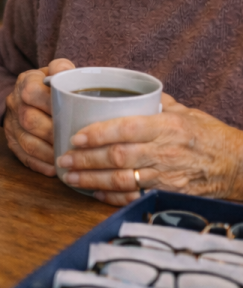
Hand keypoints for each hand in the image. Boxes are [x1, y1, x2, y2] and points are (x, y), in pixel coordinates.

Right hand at [4, 58, 74, 175]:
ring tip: (67, 158)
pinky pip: (23, 156)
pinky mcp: (12, 141)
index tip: (71, 113)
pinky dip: (41, 164)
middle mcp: (14, 103)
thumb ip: (63, 69)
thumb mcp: (56, 72)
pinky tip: (55, 169)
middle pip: (28, 120)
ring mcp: (11, 123)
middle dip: (52, 133)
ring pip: (26, 142)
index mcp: (25, 82)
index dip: (50, 105)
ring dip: (48, 153)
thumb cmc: (52, 87)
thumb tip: (68, 74)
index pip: (31, 92)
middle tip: (74, 142)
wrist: (33, 95)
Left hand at [57, 93, 242, 205]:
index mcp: (166, 126)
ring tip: (70, 177)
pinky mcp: (169, 193)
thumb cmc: (207, 134)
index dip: (97, 134)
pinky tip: (94, 193)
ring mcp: (168, 176)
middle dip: (86, 160)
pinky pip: (136, 196)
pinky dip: (112, 196)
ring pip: (123, 180)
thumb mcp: (182, 111)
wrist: (239, 166)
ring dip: (93, 180)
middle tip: (63, 159)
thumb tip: (120, 91)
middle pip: (118, 157)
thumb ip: (150, 103)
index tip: (74, 137)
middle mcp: (165, 151)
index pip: (125, 129)